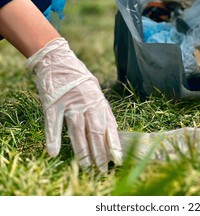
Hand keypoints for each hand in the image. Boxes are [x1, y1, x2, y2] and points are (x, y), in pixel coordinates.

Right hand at [25, 38, 121, 170]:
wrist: (58, 59)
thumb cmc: (79, 78)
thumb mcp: (96, 91)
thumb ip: (102, 110)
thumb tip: (112, 129)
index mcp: (100, 101)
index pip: (110, 126)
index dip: (113, 144)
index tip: (117, 159)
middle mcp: (88, 103)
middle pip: (96, 132)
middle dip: (100, 152)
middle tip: (102, 169)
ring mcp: (71, 103)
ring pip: (78, 131)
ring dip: (82, 150)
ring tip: (86, 165)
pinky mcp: (53, 103)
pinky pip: (54, 124)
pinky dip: (53, 138)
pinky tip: (54, 152)